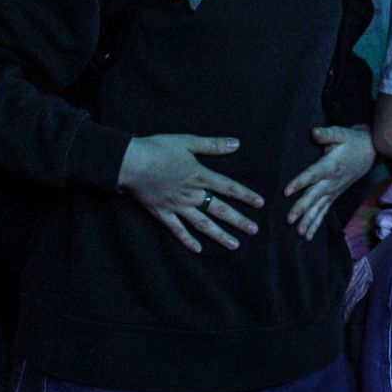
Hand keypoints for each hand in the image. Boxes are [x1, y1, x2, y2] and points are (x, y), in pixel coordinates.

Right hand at [117, 134, 264, 252]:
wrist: (131, 163)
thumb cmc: (158, 149)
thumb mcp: (188, 142)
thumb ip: (212, 145)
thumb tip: (236, 143)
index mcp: (200, 176)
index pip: (229, 187)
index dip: (246, 195)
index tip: (260, 203)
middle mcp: (192, 194)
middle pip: (220, 210)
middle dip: (239, 221)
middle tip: (254, 230)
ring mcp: (177, 206)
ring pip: (203, 224)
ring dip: (219, 235)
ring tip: (235, 245)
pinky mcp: (162, 213)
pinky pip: (177, 230)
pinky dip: (187, 240)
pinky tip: (198, 249)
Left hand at [283, 125, 373, 239]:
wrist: (370, 151)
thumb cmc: (352, 141)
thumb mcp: (340, 133)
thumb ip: (326, 134)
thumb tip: (314, 132)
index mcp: (330, 165)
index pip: (312, 175)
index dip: (299, 182)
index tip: (286, 191)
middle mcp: (331, 181)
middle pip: (314, 196)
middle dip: (302, 208)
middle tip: (289, 219)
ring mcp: (333, 190)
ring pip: (319, 208)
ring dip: (309, 221)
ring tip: (299, 233)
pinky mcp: (334, 195)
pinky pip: (324, 211)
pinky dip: (316, 224)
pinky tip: (307, 236)